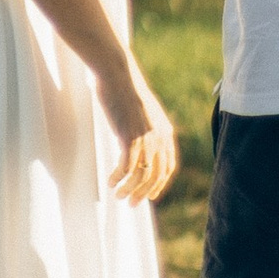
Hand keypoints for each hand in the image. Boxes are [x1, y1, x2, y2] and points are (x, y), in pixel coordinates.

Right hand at [99, 62, 180, 205]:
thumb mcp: (144, 112)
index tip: (149, 196)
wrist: (118, 74)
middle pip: (156, 176)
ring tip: (118, 195)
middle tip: (131, 203)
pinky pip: (126, 167)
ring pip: (141, 175)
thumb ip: (147, 128)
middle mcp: (159, 138)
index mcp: (165, 132)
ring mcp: (145, 138)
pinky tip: (110, 182)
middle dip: (144, 193)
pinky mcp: (129, 137)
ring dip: (129, 189)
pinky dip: (118, 178)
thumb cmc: (126, 90)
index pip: (168, 167)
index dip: (159, 184)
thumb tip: (140, 142)